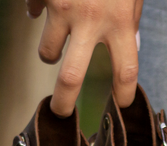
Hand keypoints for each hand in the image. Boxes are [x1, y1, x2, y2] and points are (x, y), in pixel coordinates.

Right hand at [26, 0, 142, 115]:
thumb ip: (131, 18)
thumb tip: (134, 47)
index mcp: (120, 20)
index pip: (125, 71)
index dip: (124, 94)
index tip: (121, 105)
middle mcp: (90, 18)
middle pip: (71, 77)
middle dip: (62, 103)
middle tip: (61, 113)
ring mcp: (63, 6)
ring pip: (48, 51)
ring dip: (51, 55)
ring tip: (56, 48)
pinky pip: (33, 11)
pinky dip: (37, 11)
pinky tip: (44, 5)